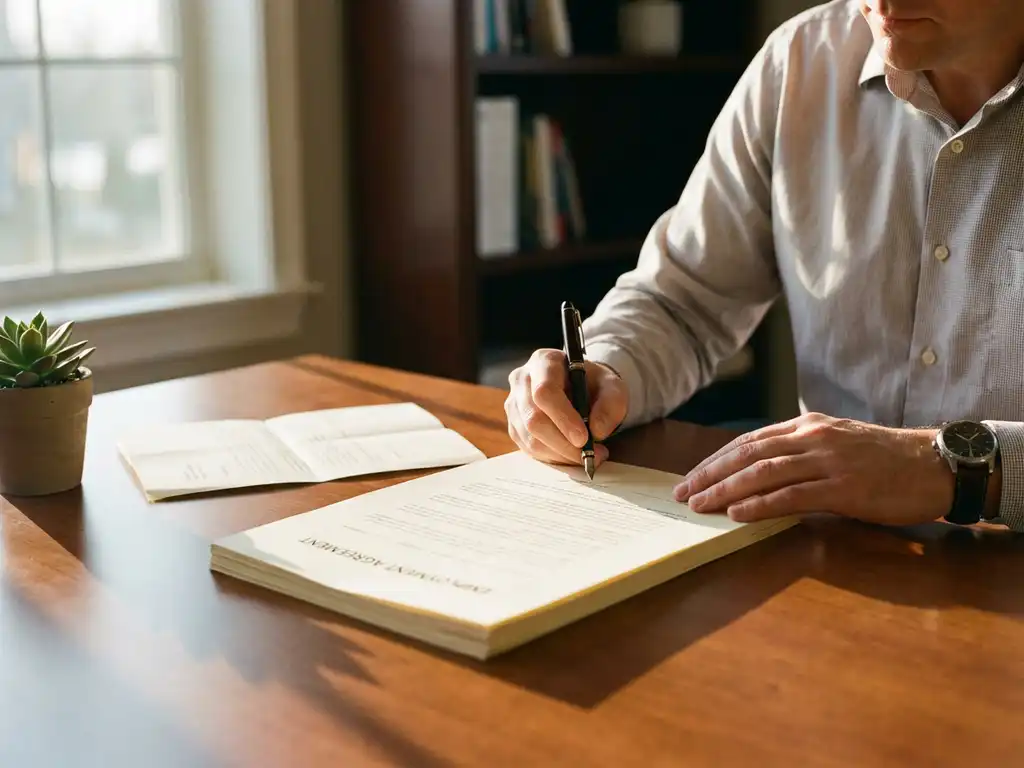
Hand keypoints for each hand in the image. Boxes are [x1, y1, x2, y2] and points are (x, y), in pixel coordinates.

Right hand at [505, 348, 627, 466]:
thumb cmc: (595, 386)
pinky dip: (552, 457)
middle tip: (589, 454)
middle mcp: (522, 379)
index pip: (545, 391)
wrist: (582, 390)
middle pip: (533, 418)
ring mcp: (514, 403)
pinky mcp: (514, 425)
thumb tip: (596, 431)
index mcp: (544, 361)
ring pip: (530, 438)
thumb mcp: (613, 388)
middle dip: (563, 443)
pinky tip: (570, 454)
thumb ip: (611, 405)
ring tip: (585, 455)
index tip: (583, 438)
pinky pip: (528, 448)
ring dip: (560, 454)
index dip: (563, 418)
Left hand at [673, 412, 953, 525]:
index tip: (691, 476)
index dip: (715, 460)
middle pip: (747, 454)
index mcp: (806, 426)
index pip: (748, 441)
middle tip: (682, 493)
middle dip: (710, 473)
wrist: (934, 465)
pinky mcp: (844, 488)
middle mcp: (812, 438)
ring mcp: (827, 461)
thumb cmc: (884, 459)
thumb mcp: (836, 443)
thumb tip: (760, 472)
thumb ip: (800, 452)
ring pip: (763, 472)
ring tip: (700, 504)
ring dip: (725, 490)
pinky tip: (737, 514)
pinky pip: (792, 496)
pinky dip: (760, 505)